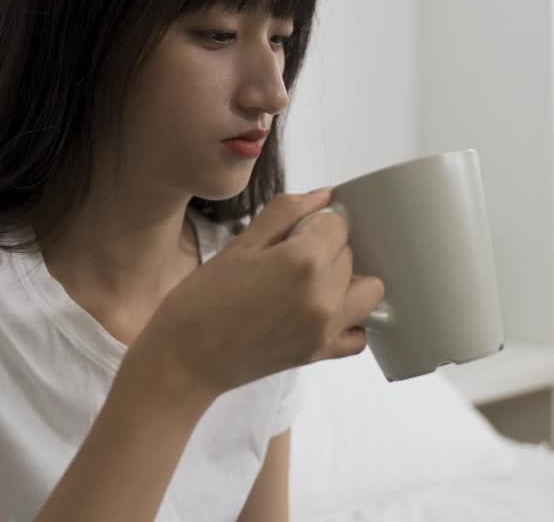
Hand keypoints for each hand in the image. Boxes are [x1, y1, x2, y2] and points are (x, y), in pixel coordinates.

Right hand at [127, 189, 384, 398]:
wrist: (185, 358)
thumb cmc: (202, 298)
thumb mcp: (239, 244)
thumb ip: (286, 212)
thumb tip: (324, 196)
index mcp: (303, 261)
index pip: (337, 223)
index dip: (315, 223)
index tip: (290, 234)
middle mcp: (324, 296)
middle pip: (350, 254)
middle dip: (327, 249)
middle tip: (286, 259)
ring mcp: (326, 329)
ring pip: (368, 290)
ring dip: (348, 280)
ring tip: (314, 283)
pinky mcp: (321, 353)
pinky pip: (359, 335)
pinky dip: (351, 321)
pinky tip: (323, 312)